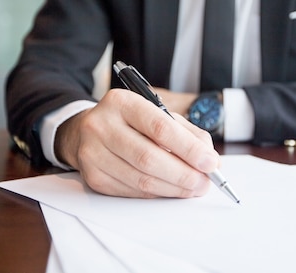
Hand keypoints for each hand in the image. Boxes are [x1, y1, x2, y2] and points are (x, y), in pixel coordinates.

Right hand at [54, 89, 218, 198]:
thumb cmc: (129, 121)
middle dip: (184, 174)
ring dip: (173, 188)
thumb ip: (186, 133)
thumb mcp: (156, 114)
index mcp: (122, 102)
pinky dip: (156, 193)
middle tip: (204, 182)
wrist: (85, 130)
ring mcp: (93, 152)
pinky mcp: (92, 176)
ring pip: (140, 179)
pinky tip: (170, 189)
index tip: (210, 163)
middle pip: (149, 158)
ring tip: (192, 188)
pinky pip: (131, 191)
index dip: (188, 148)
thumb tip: (210, 158)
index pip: (160, 127)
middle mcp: (102, 125)